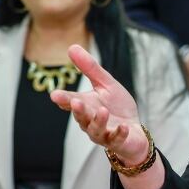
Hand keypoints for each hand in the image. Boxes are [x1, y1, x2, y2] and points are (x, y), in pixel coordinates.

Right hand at [50, 45, 148, 165]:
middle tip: (75, 101)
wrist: (133, 132)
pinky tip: (123, 127)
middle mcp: (90, 121)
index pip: (72, 102)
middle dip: (78, 110)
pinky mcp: (117, 142)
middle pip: (82, 117)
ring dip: (98, 121)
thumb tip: (71, 47)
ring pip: (96, 130)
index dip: (64, 99)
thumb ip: (90, 68)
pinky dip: (119, 133)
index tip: (55, 95)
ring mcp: (103, 133)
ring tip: (102, 111)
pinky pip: (116, 139)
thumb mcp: (106, 84)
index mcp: (86, 106)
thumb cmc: (117, 107)